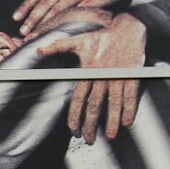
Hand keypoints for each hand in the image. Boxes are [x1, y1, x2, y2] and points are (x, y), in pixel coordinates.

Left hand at [13, 0, 132, 38]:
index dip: (27, 5)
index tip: (16, 16)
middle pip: (46, 1)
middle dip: (31, 17)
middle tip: (22, 30)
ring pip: (58, 8)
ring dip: (44, 22)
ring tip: (34, 33)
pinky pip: (77, 12)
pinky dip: (65, 22)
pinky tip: (58, 31)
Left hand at [33, 13, 145, 142]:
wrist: (128, 28)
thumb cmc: (102, 36)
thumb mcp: (78, 40)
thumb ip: (57, 46)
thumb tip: (37, 50)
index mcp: (88, 71)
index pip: (79, 98)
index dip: (75, 114)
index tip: (73, 128)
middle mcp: (102, 76)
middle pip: (95, 106)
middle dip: (91, 125)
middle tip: (89, 140)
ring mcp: (118, 77)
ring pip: (114, 104)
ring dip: (111, 121)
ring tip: (109, 136)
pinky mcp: (132, 76)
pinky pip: (130, 96)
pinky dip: (129, 110)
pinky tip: (127, 123)